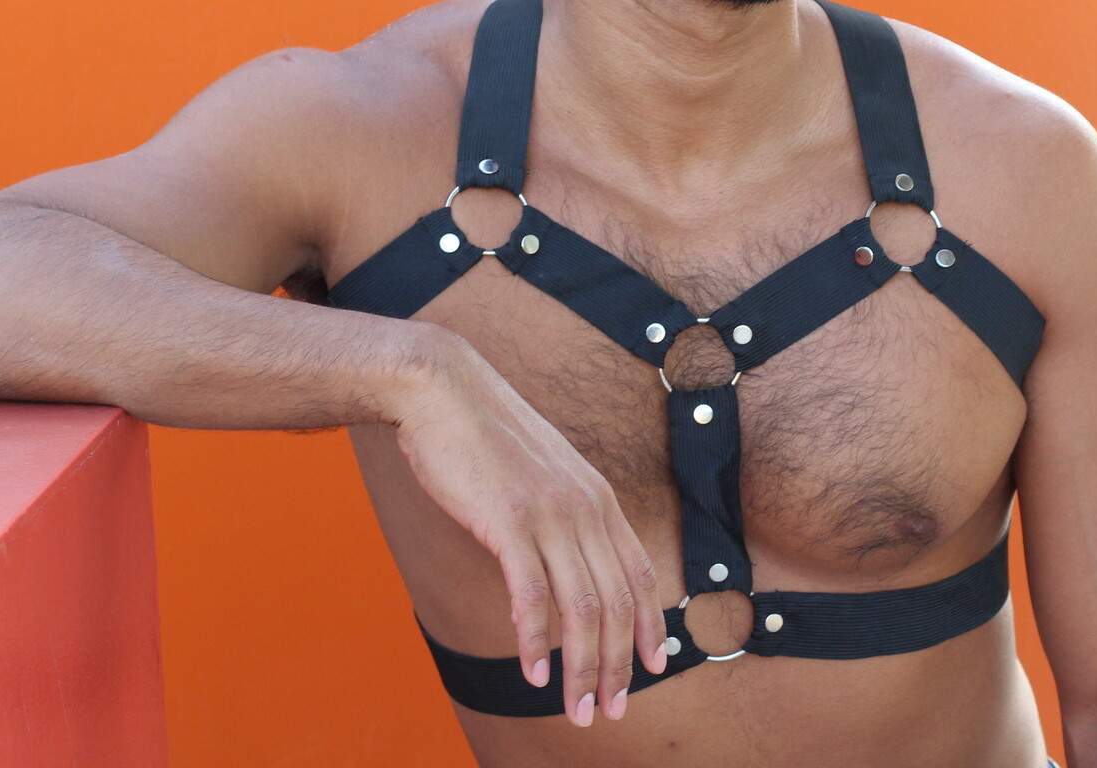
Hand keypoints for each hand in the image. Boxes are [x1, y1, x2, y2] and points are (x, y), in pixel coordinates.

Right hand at [394, 330, 668, 726]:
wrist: (441, 387)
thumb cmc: (482, 435)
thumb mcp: (539, 474)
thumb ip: (559, 515)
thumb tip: (559, 563)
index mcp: (597, 497)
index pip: (640, 573)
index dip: (651, 624)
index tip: (654, 666)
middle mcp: (586, 507)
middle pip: (617, 601)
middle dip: (619, 664)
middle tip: (609, 710)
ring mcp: (551, 513)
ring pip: (582, 607)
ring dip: (582, 668)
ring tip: (577, 708)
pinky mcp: (510, 520)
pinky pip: (532, 596)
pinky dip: (537, 641)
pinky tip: (532, 673)